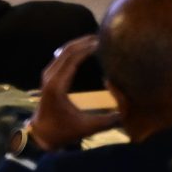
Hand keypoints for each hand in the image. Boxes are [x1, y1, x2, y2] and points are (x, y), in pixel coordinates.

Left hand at [25, 35, 114, 150]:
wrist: (41, 134)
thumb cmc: (64, 131)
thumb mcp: (89, 128)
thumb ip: (110, 119)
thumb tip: (129, 109)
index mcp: (57, 85)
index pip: (72, 59)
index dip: (87, 48)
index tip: (103, 42)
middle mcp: (50, 76)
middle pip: (66, 50)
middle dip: (84, 41)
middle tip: (103, 36)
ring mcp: (47, 75)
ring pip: (62, 52)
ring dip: (78, 44)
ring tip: (96, 40)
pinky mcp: (49, 76)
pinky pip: (61, 57)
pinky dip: (73, 51)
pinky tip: (85, 49)